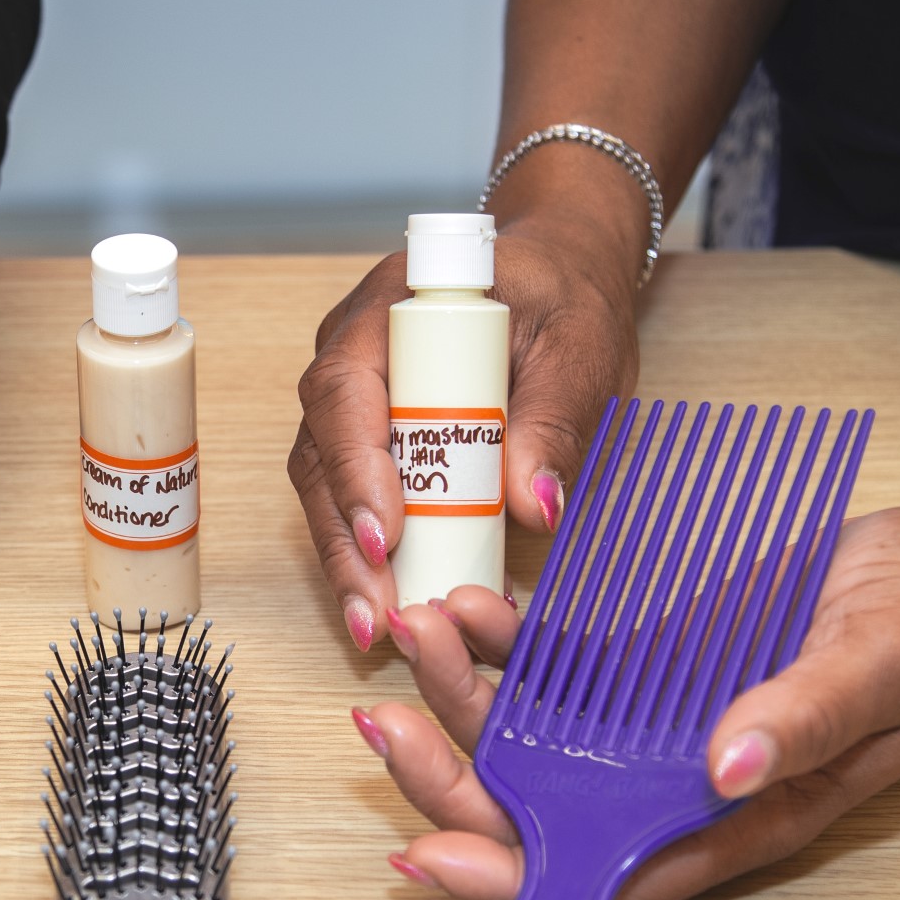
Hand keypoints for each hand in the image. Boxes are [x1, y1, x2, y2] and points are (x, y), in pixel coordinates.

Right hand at [287, 218, 637, 651]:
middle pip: (320, 456)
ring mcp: (352, 402)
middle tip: (376, 613)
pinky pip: (350, 498)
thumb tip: (536, 505)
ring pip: (325, 488)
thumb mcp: (579, 349)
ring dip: (347, 560)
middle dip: (344, 541)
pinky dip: (367, 554)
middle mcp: (350, 356)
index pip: (345, 393)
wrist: (557, 275)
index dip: (355, 469)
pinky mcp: (367, 439)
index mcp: (389, 312)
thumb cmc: (563, 297)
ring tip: (377, 624)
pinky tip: (386, 601)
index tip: (385, 535)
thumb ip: (555, 420)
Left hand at [356, 495, 899, 899]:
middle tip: (386, 730)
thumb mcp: (881, 668)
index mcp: (728, 822)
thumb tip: (724, 770)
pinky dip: (497, 644)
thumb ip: (808, 719)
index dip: (511, 879)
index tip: (430, 860)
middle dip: (450, 783)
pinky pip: (546, 668)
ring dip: (456, 700)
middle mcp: (665, 788)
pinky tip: (464, 610)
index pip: (600, 875)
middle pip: (533, 814)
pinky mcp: (631, 670)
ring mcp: (640, 730)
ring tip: (413, 639)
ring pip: (523, 740)